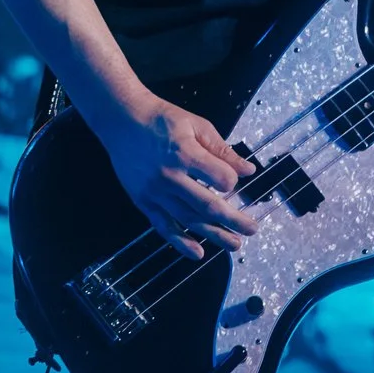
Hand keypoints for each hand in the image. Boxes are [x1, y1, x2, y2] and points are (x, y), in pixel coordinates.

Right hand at [94, 94, 260, 259]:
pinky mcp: (143, 201)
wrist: (122, 121)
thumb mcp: (196, 125)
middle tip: (251, 229)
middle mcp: (170, 177)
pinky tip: (197, 253)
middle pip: (208, 206)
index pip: (220, 178)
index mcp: (185, 154)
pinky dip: (180, 242)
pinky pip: (163, 226)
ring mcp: (155, 192)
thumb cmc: (161, 119)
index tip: (233, 180)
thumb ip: (222, 150)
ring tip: (234, 244)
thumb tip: (248, 170)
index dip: (232, 182)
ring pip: (189, 220)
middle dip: (233, 220)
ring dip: (214, 235)